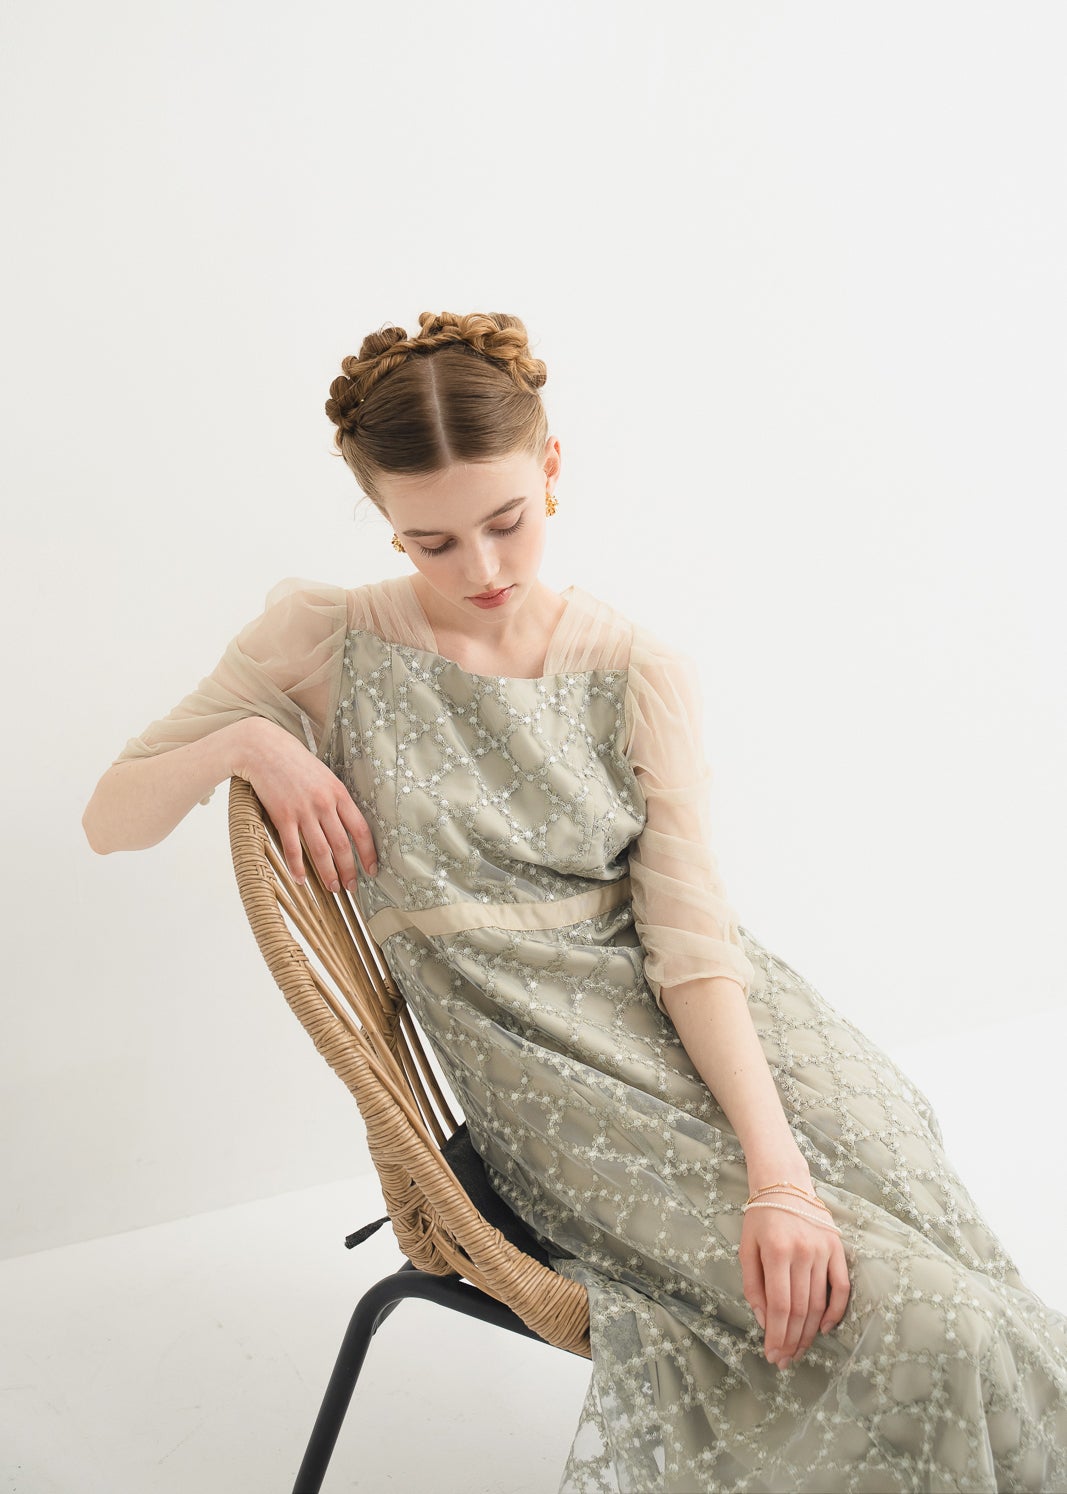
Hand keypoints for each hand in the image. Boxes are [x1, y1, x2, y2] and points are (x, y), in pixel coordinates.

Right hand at [232, 717, 377, 890]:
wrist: (264, 749)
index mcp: (339, 794)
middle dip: (350, 871)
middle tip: (352, 888)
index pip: (361, 830)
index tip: (372, 870)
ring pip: (320, 851)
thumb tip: (348, 823)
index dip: (368, 854)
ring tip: (333, 889)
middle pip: (342, 846)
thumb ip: (337, 798)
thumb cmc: (296, 761)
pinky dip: (297, 867)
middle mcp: (325, 804)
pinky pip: (292, 848)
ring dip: (328, 874)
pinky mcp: (282, 816)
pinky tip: (302, 880)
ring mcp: (303, 811)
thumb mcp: (325, 776)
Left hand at [739, 1180, 850, 1369]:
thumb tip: (763, 1321)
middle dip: (791, 1340)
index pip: (780, 1305)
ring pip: (820, 1303)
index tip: (772, 1355)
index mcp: (777, 1251)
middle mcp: (803, 1252)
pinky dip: (835, 1311)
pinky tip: (823, 1329)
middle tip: (784, 1361)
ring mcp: (824, 1250)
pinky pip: (842, 1287)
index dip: (776, 1335)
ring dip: (809, 1333)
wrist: (785, 1183)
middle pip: (801, 1309)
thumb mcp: (746, 1247)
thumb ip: (752, 1285)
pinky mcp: (838, 1248)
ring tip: (798, 1351)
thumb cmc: (760, 1218)